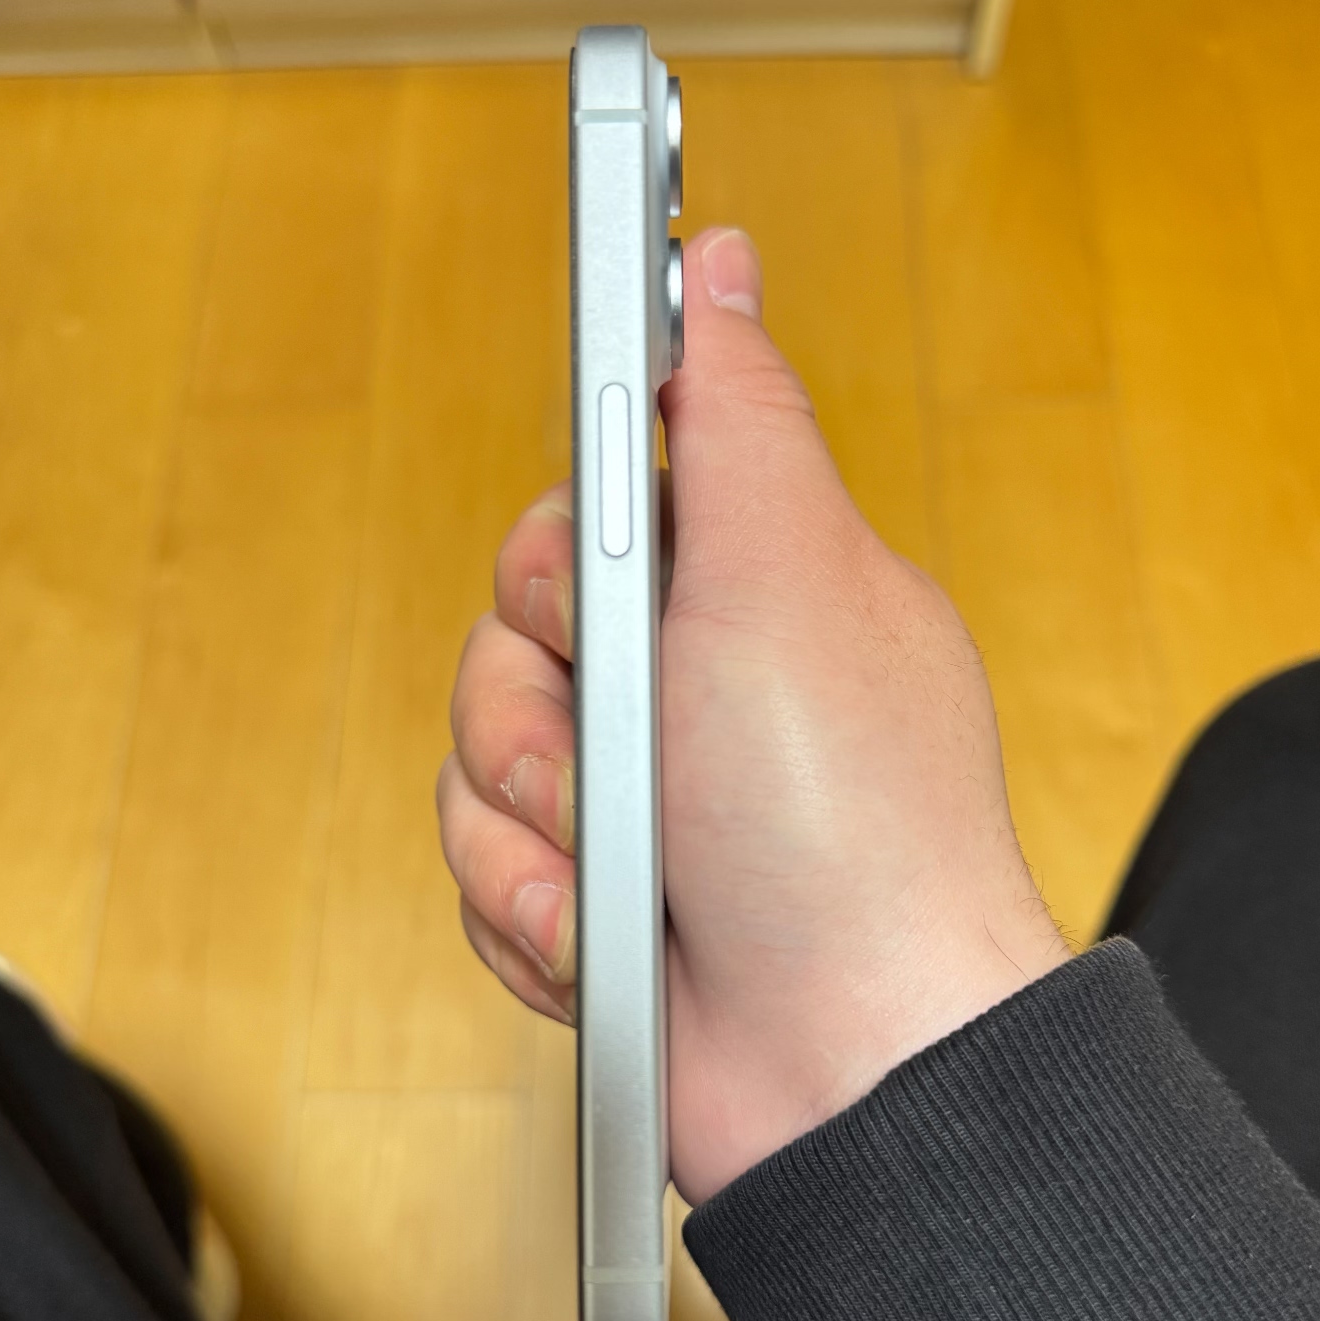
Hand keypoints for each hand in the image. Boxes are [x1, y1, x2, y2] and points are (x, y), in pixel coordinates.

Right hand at [438, 228, 1069, 1203]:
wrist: (840, 1055)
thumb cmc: (845, 822)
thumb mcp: (792, 572)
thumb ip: (735, 412)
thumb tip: (722, 265)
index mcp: (747, 581)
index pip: (597, 497)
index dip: (574, 540)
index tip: (590, 584)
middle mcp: (688, 678)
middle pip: (508, 622)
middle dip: (542, 707)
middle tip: (628, 750)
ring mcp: (639, 790)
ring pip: (473, 751)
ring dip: (532, 826)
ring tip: (630, 871)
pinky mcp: (588, 887)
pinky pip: (478, 863)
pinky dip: (531, 910)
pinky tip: (611, 939)